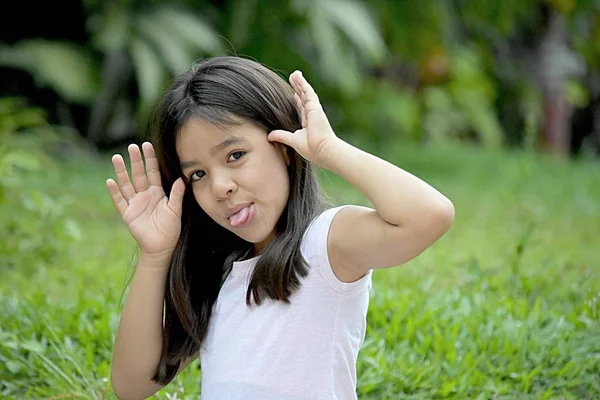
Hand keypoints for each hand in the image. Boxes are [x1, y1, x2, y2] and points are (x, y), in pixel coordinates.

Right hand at [106, 142, 184, 258]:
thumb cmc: (170, 228)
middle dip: (136, 161)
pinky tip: (110, 181)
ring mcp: (135, 203)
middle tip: (132, 146)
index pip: (152, 172)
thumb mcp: (176, 209)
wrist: (161, 246)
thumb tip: (182, 178)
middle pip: (138, 174)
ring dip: (122, 171)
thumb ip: (177, 194)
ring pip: (127, 184)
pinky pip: (120, 200)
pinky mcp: (128, 213)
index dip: (150, 159)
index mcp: (157, 192)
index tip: (147, 145)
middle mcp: (144, 195)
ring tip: (117, 157)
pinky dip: (114, 191)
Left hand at [267, 70, 338, 166]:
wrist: (321, 149)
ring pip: (305, 92)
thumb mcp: (292, 140)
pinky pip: (307, 91)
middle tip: (293, 79)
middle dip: (298, 88)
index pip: (301, 108)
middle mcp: (311, 115)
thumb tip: (268, 136)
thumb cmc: (310, 148)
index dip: (297, 100)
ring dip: (299, 83)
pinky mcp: (314, 106)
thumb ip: (281, 136)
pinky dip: (302, 82)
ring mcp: (313, 109)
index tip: (293, 94)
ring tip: (294, 73)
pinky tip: (297, 75)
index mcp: (307, 123)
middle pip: (303, 98)